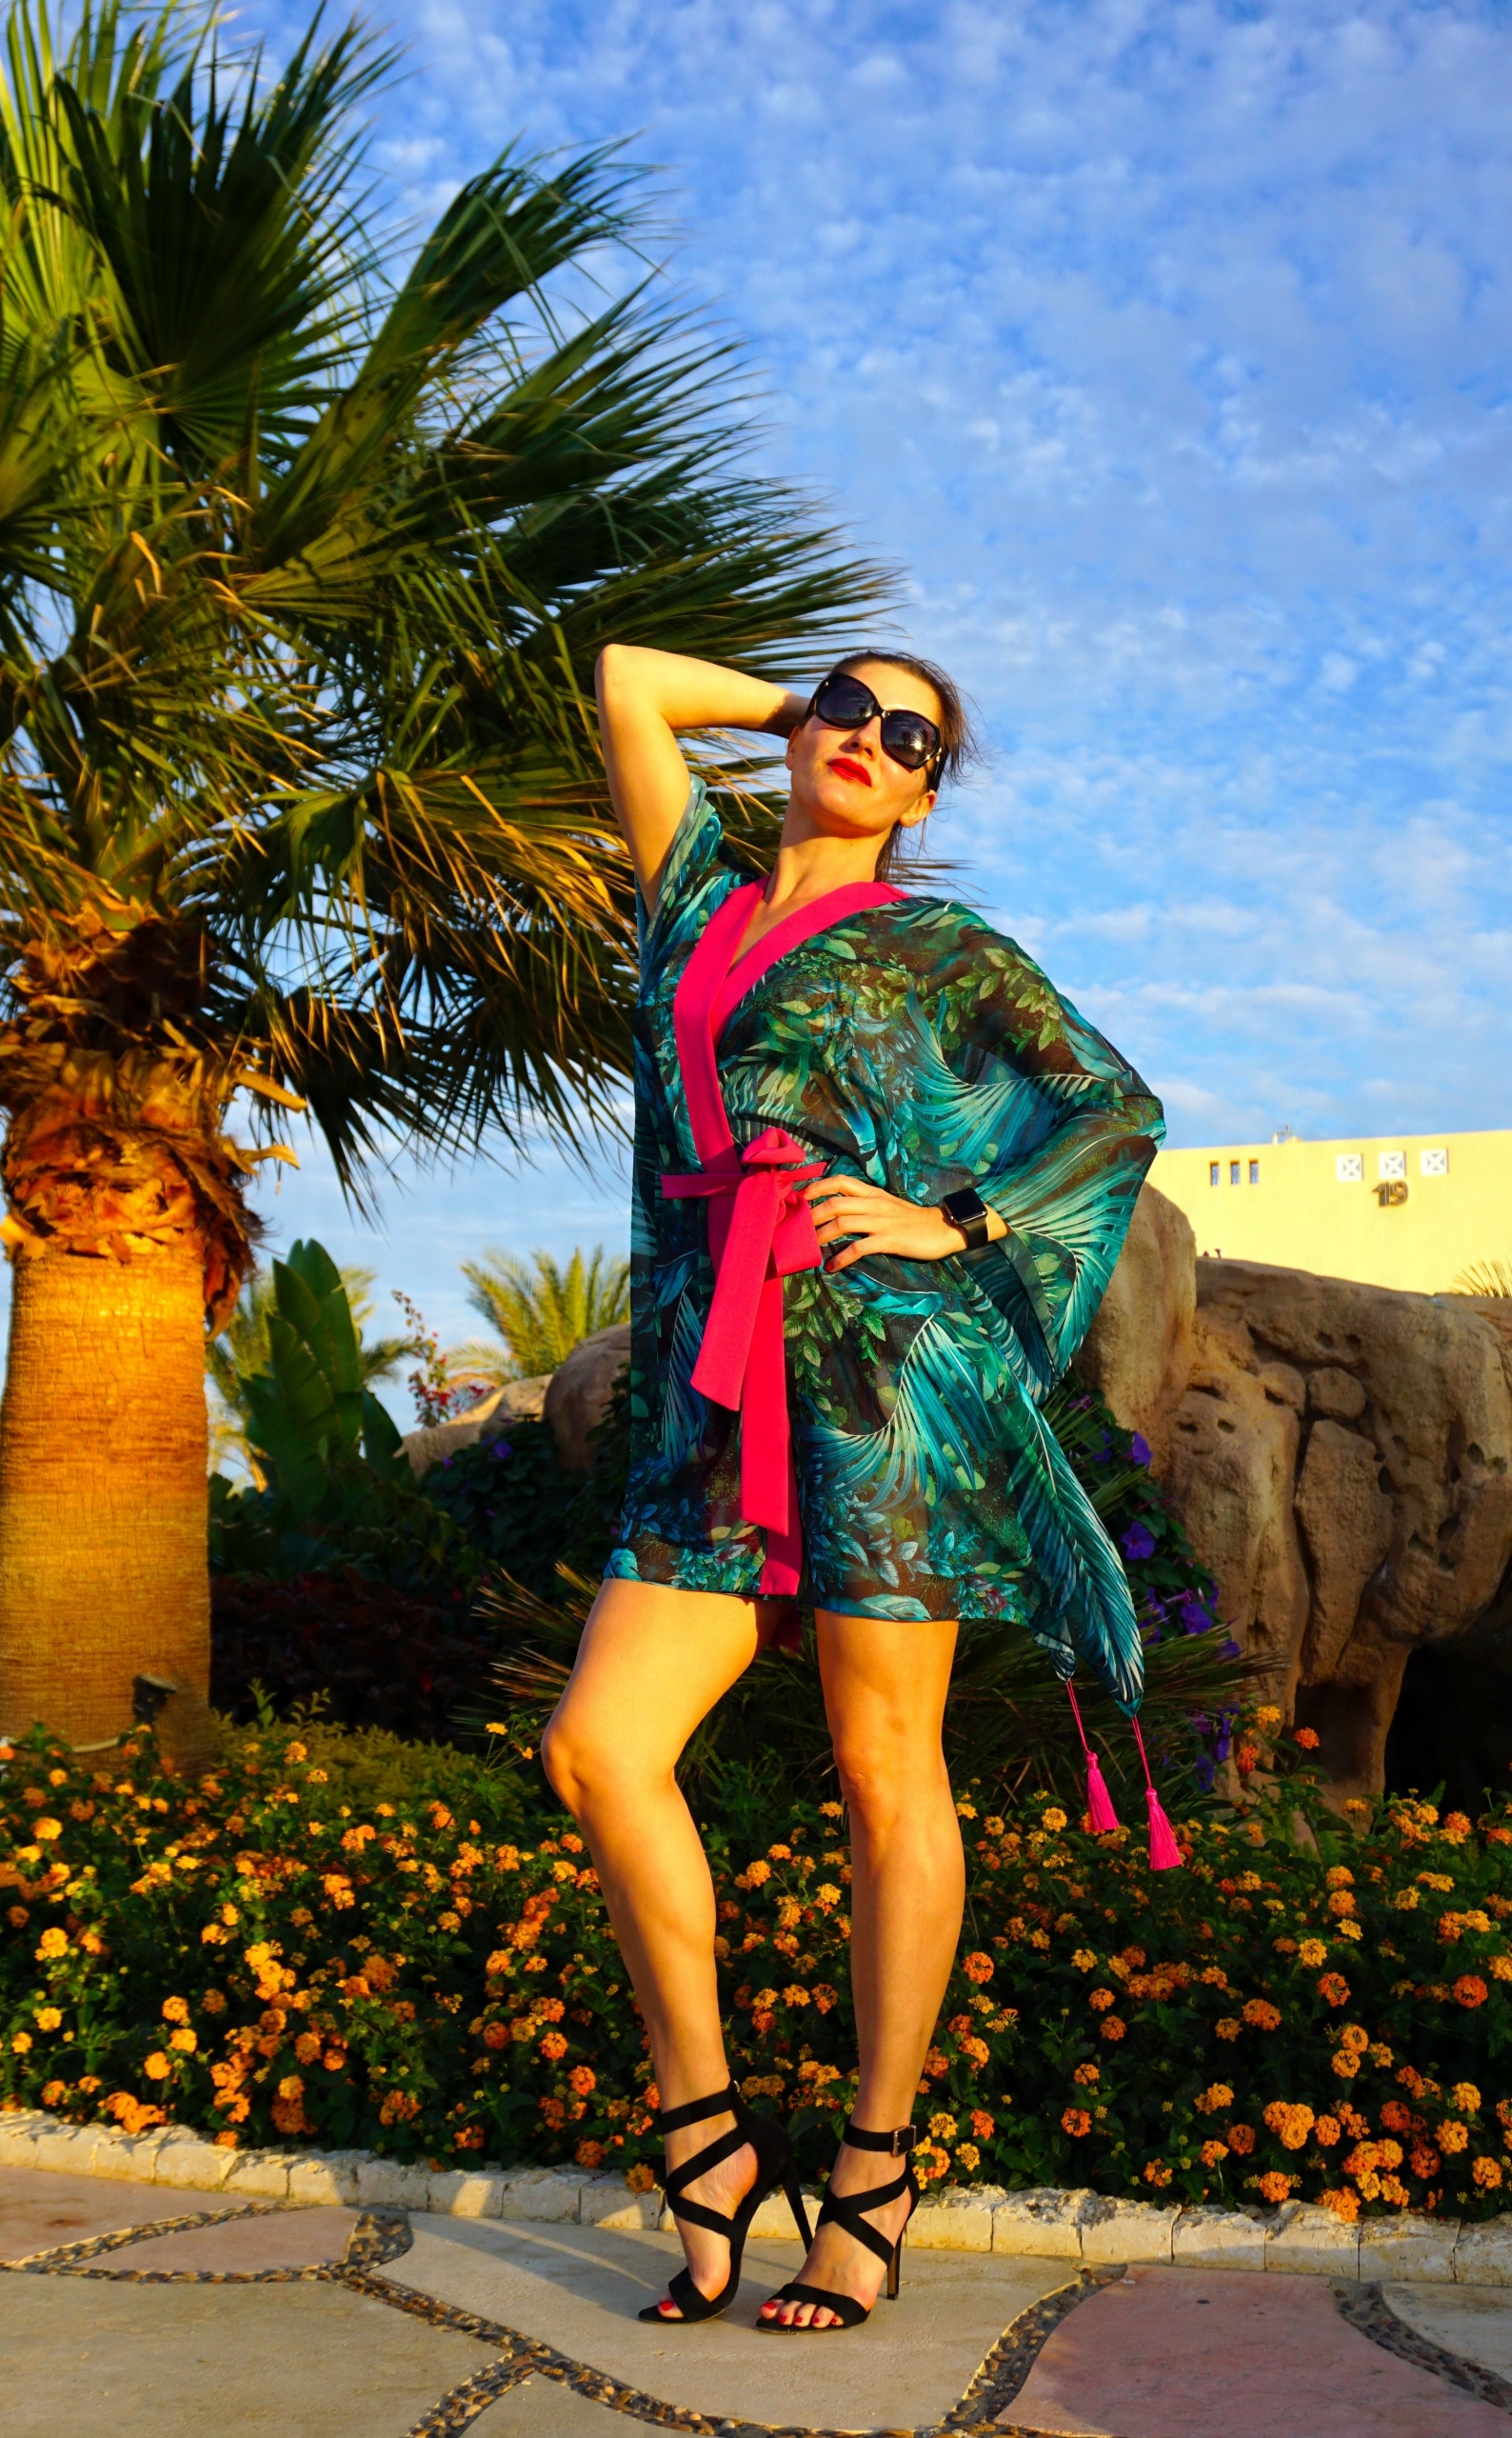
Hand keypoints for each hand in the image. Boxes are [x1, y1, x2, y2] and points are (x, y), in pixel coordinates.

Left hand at [803, 1174, 1001, 1270]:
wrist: (941, 1229)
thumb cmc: (910, 1219)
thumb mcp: (885, 1204)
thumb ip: (863, 1204)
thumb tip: (835, 1211)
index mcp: (872, 1193)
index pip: (840, 1181)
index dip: (817, 1187)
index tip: (800, 1198)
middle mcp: (874, 1204)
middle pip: (835, 1203)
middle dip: (811, 1215)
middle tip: (796, 1229)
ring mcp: (881, 1222)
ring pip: (843, 1223)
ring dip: (821, 1236)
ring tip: (808, 1248)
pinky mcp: (889, 1240)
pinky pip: (860, 1247)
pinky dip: (842, 1257)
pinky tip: (832, 1266)